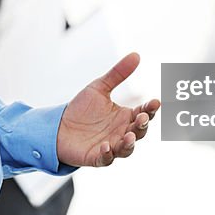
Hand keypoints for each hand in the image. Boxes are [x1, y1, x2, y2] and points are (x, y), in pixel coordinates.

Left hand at [56, 52, 160, 166]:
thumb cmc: (82, 109)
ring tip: (129, 136)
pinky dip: (107, 154)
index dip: (150, 109)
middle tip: (142, 117)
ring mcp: (111, 146)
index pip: (144, 113)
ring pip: (126, 149)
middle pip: (139, 132)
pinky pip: (105, 159)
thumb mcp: (99, 87)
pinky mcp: (96, 157)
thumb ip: (118, 73)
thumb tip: (136, 55)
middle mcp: (121, 132)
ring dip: (129, 144)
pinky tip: (106, 146)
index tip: (155, 102)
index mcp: (125, 117)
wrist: (58, 126)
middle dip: (142, 125)